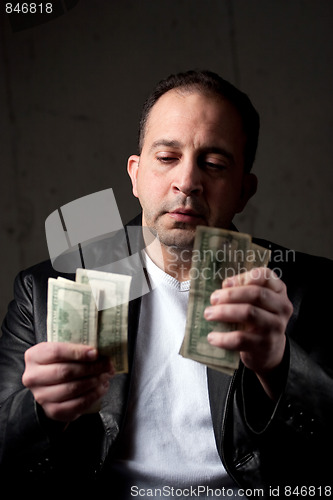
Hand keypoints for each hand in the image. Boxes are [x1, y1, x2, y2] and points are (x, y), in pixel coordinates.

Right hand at [22, 342, 113, 421]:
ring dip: (94, 381)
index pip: (56, 352)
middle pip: (65, 371)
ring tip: (106, 375)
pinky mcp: (53, 411)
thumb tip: (101, 350)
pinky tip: (101, 387)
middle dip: (91, 368)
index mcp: (34, 356)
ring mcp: (41, 396)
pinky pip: (77, 404)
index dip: (77, 352)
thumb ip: (76, 347)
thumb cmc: (59, 362)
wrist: (49, 386)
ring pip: (72, 388)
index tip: (95, 353)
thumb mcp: (62, 350)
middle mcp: (33, 377)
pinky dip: (93, 395)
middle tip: (107, 364)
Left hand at [204, 268, 292, 397]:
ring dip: (224, 312)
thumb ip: (242, 290)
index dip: (244, 277)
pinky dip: (223, 338)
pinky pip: (240, 339)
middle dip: (230, 294)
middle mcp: (281, 307)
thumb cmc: (257, 320)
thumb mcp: (256, 302)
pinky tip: (212, 336)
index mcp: (279, 291)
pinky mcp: (264, 345)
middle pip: (256, 294)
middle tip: (213, 298)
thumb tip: (226, 285)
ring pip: (249, 313)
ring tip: (209, 314)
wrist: (269, 351)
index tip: (226, 283)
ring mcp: (275, 327)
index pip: (266, 276)